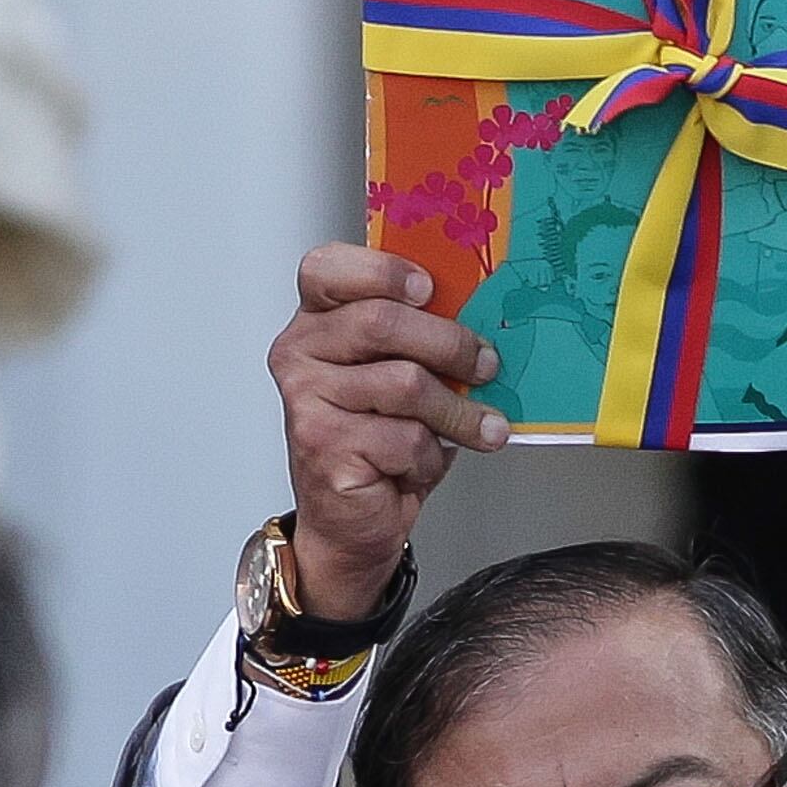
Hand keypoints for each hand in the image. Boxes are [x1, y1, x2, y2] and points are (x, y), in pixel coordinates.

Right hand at [270, 242, 508, 614]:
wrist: (352, 517)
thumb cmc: (380, 438)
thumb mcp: (401, 372)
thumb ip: (419, 336)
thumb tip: (481, 311)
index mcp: (316, 320)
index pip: (327, 269)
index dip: (382, 270)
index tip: (430, 288)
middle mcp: (300, 353)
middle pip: (382, 322)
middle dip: (450, 345)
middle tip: (486, 364)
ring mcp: (306, 401)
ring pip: (405, 383)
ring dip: (457, 412)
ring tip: (479, 427)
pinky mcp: (323, 447)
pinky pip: (404, 437)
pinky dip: (430, 455)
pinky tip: (421, 462)